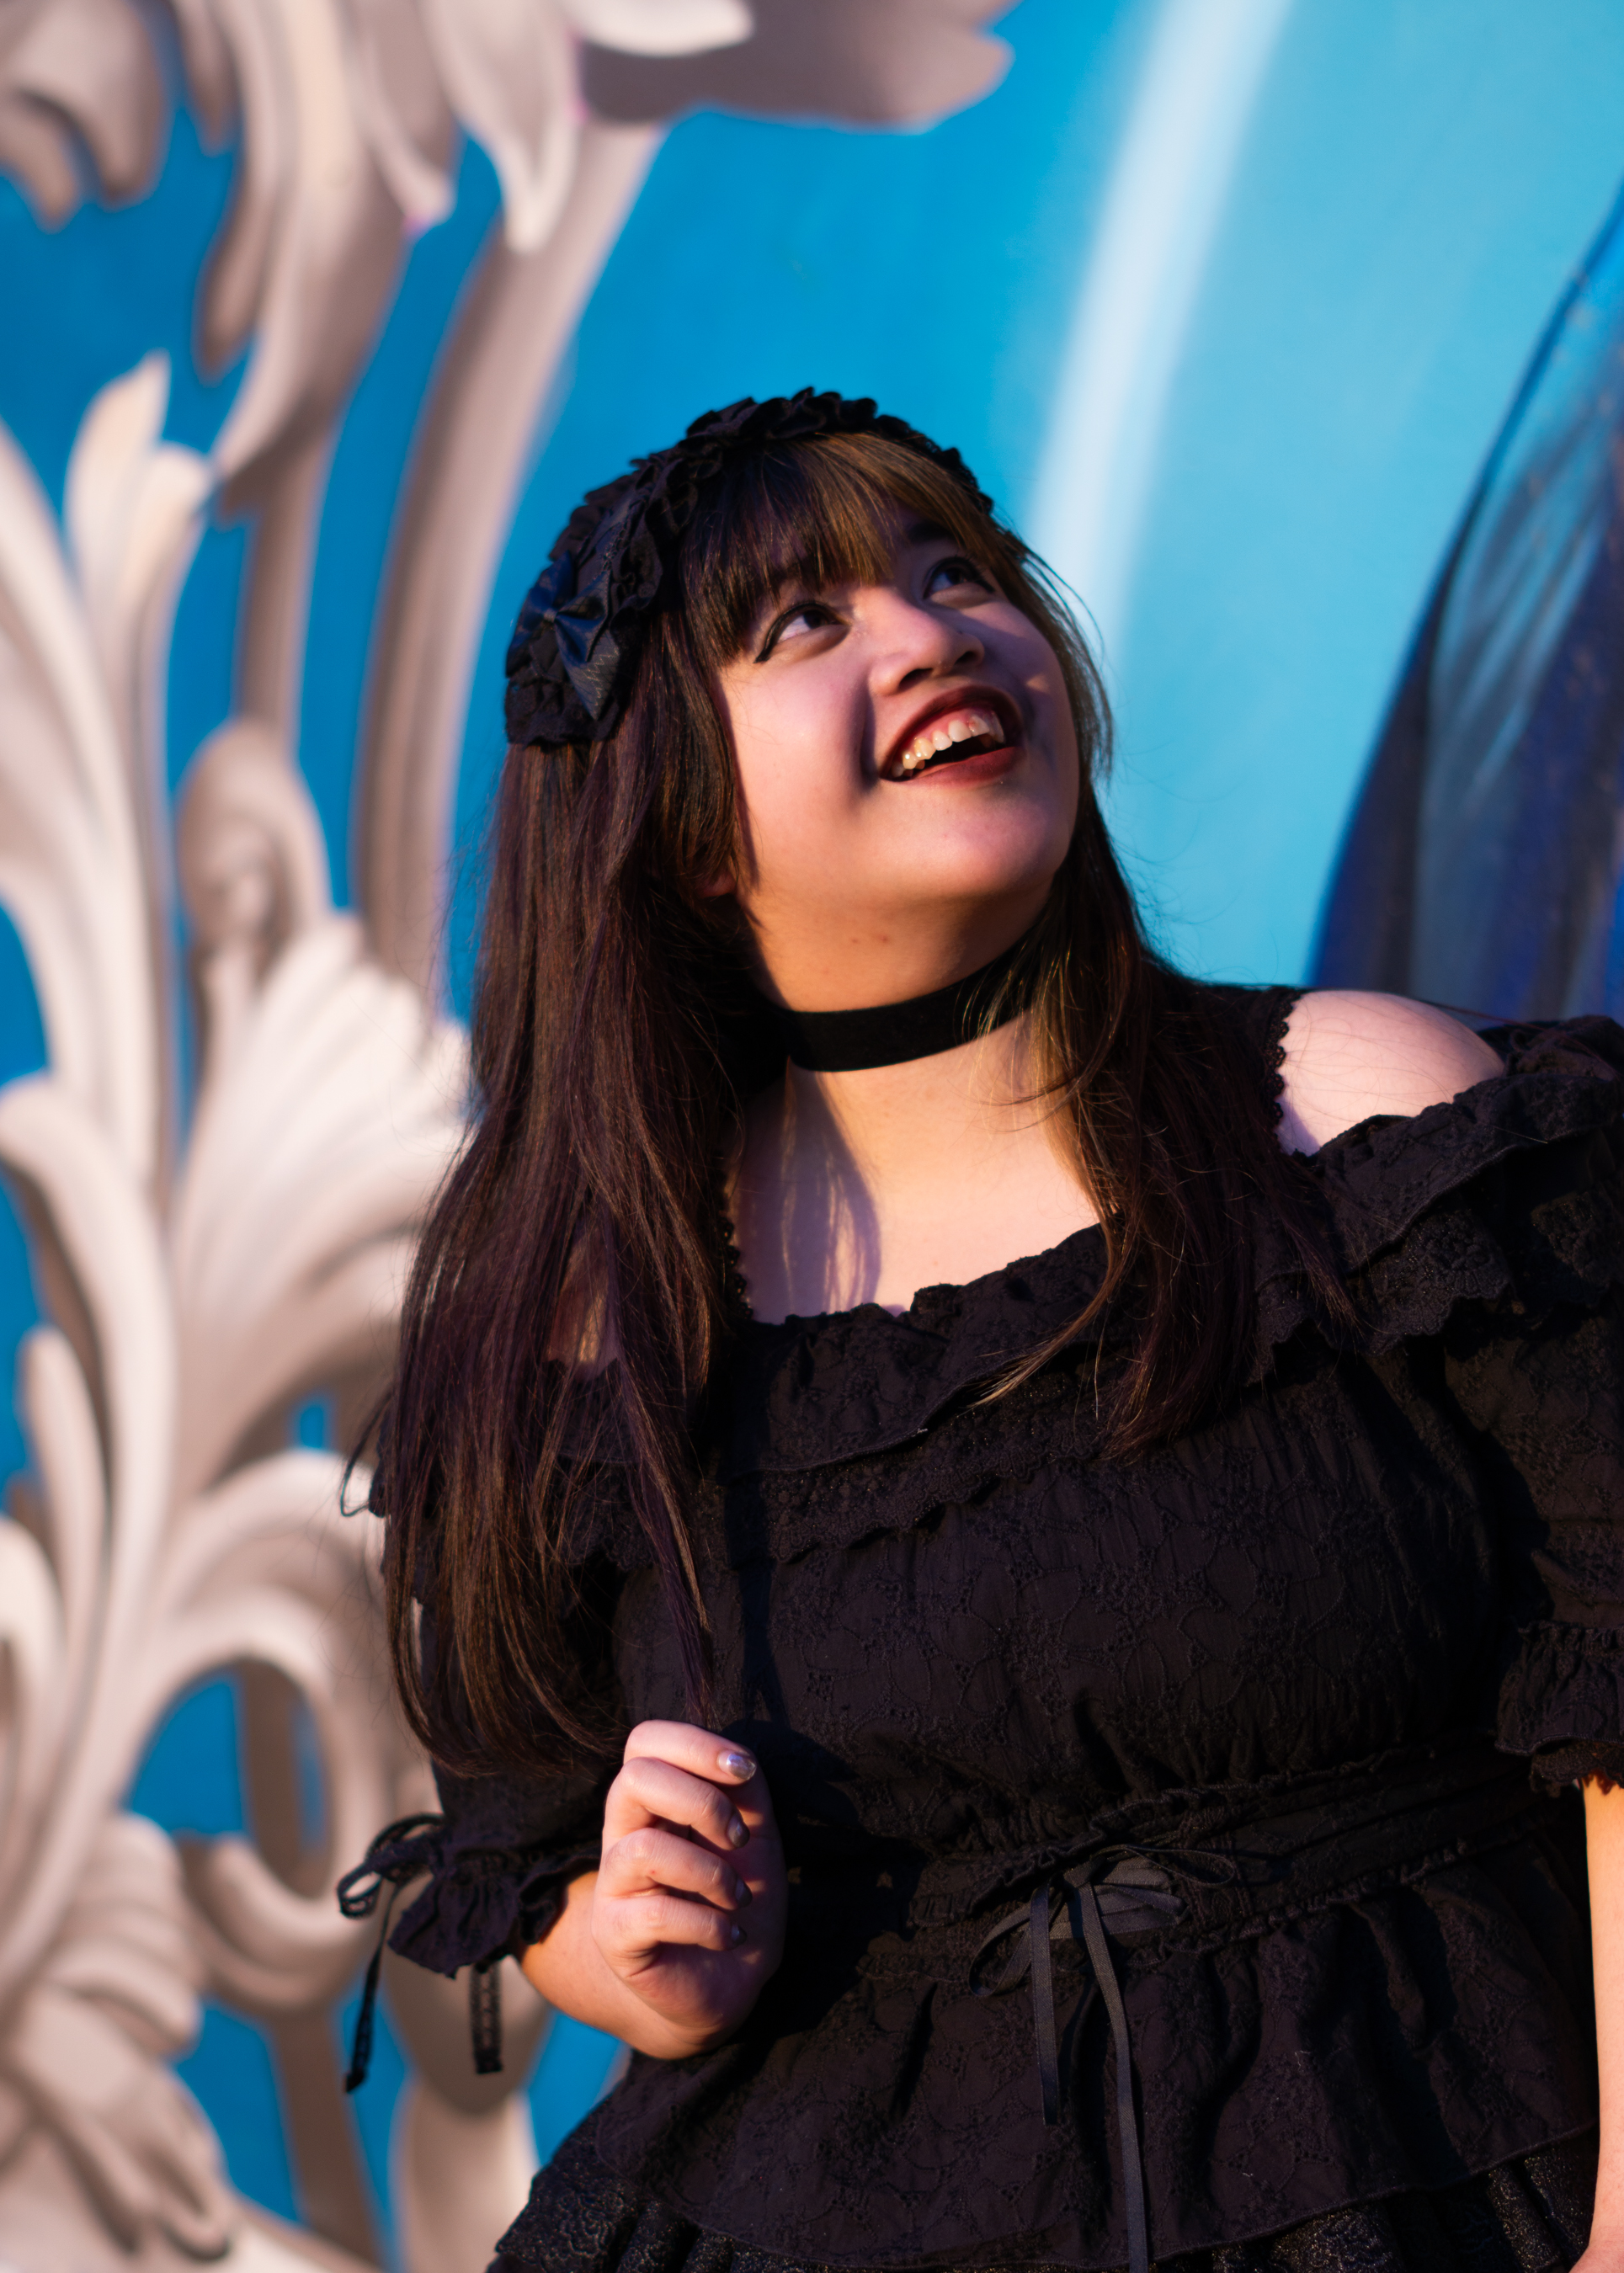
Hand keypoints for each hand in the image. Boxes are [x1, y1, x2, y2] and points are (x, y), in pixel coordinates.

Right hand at [589, 1720, 785, 2057]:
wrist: (729, 1980)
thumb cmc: (737, 1897)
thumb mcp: (753, 1834)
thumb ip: (744, 1791)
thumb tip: (739, 1762)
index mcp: (654, 1801)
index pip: (645, 1741)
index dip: (694, 1743)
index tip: (745, 1771)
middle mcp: (623, 1834)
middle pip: (633, 1779)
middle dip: (703, 1803)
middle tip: (740, 1840)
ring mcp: (613, 1886)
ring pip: (644, 1850)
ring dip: (711, 1873)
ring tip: (738, 1899)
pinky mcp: (614, 1936)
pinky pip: (656, 1914)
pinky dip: (708, 1923)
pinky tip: (729, 1935)